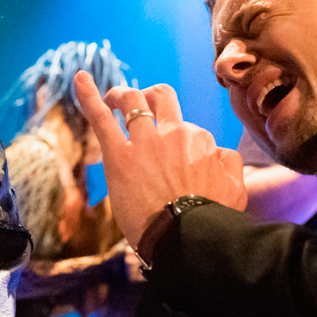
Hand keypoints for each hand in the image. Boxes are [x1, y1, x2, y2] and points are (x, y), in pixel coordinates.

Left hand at [74, 71, 245, 260]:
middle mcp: (174, 133)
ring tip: (112, 99)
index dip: (177, 140)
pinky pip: (101, 118)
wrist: (186, 238)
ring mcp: (145, 141)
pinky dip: (88, 95)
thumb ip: (230, 163)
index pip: (187, 128)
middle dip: (148, 96)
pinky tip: (80, 78)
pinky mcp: (118, 155)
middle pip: (161, 97)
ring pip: (133, 99)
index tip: (172, 159)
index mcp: (200, 141)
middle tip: (137, 105)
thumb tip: (219, 151)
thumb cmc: (210, 219)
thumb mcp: (236, 189)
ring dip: (120, 94)